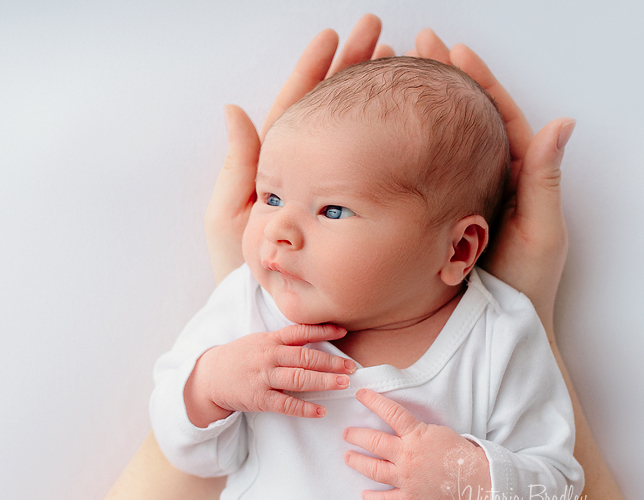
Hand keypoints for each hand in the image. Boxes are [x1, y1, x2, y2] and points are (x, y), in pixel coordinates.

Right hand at [183, 324, 355, 426]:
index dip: (323, 331)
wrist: (210, 376)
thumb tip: (318, 336)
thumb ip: (285, 340)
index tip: (343, 332)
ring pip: (299, 379)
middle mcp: (269, 356)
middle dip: (331, 362)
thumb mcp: (260, 341)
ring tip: (343, 383)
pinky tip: (321, 410)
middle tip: (352, 367)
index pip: (300, 332)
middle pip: (305, 357)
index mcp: (270, 340)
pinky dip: (305, 408)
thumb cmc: (242, 357)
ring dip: (324, 381)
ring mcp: (264, 378)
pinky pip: (286, 404)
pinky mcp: (259, 399)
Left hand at [204, 14, 390, 283]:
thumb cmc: (249, 277)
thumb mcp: (232, 221)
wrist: (281, 320)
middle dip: (355, 69)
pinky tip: (410, 114)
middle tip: (378, 34)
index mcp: (283, 167)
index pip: (300, 107)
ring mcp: (344, 192)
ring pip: (362, 132)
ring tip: (399, 62)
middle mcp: (317, 174)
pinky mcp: (367, 210)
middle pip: (337, 110)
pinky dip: (395, 135)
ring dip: (378, 94)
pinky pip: (381, 165)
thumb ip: (237, 168)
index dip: (315, 71)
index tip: (332, 37)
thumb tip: (235, 110)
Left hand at [342, 389, 491, 499]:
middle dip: (355, 436)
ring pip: (373, 469)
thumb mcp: (437, 431)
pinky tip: (363, 495)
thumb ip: (414, 430)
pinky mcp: (410, 497)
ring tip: (347, 457)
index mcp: (416, 435)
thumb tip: (396, 424)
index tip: (360, 394)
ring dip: (357, 462)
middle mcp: (407, 456)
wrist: (475, 480)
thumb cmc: (458, 452)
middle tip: (346, 433)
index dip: (373, 401)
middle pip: (373, 442)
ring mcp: (406, 478)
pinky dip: (373, 499)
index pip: (390, 413)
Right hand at [411, 30, 575, 339]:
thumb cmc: (527, 287)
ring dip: (420, 112)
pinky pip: (422, 177)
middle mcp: (488, 181)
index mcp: (519, 177)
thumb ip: (544, 178)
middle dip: (442, 84)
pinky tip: (383, 136)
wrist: (499, 332)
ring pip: (439, 145)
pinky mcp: (437, 218)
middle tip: (417, 49)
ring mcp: (460, 198)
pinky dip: (406, 152)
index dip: (478, 82)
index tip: (455, 50)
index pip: (498, 116)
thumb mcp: (540, 230)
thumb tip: (562, 123)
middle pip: (464, 121)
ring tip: (394, 79)